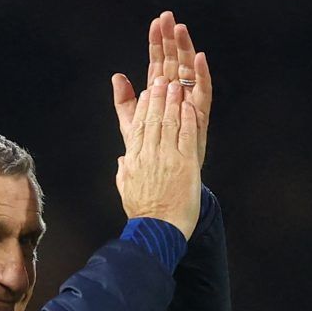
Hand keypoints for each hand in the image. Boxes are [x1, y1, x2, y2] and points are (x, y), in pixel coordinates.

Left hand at [112, 11, 211, 165]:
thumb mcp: (132, 126)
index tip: (155, 22)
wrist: (163, 183)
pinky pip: (203, 92)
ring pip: (188, 71)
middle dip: (171, 39)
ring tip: (181, 30)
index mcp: (160, 95)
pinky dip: (202, 75)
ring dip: (185, 50)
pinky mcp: (200, 116)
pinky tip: (199, 58)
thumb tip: (117, 77)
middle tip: (169, 17)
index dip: (156, 43)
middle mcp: (176, 95)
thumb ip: (125, 102)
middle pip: (173, 61)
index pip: (158, 62)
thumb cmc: (151, 155)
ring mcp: (189, 104)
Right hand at [114, 78, 205, 238]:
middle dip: (158, 97)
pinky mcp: (185, 164)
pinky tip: (188, 106)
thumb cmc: (144, 214)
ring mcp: (167, 158)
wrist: (158, 231)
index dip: (144, 106)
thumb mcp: (126, 190)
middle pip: (152, 119)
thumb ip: (124, 171)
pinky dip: (187, 119)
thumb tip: (123, 160)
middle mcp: (149, 155)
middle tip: (162, 80)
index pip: (138, 126)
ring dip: (172, 102)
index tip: (147, 92)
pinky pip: (186, 136)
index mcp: (134, 160)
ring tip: (175, 86)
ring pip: (168, 123)